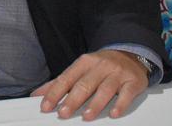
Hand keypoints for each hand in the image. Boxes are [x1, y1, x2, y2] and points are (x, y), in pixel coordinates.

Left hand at [32, 49, 149, 120]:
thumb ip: (61, 82)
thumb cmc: (101, 66)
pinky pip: (127, 93)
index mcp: (85, 62)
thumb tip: (38, 95)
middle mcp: (100, 66)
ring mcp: (117, 73)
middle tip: (63, 114)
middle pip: (84, 84)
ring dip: (95, 104)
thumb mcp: (80, 69)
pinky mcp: (133, 81)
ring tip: (86, 116)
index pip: (67, 78)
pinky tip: (114, 113)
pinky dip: (120, 104)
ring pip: (105, 89)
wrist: (131, 54)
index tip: (46, 106)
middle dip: (72, 100)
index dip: (55, 93)